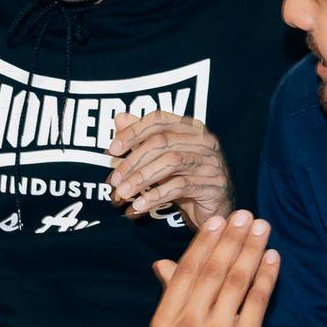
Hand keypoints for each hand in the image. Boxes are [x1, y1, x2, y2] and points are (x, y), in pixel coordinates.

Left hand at [107, 112, 232, 223]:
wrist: (215, 209)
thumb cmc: (186, 179)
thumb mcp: (161, 159)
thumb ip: (142, 138)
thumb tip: (119, 118)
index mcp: (191, 128)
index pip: (158, 120)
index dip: (133, 132)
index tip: (112, 150)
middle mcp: (204, 141)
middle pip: (161, 142)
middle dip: (133, 161)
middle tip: (114, 180)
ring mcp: (211, 162)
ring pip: (170, 163)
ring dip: (141, 179)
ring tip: (122, 194)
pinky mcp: (213, 185)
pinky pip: (179, 187)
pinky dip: (155, 196)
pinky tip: (138, 206)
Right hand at [149, 211, 280, 326]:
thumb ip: (170, 298)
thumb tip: (163, 264)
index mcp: (166, 320)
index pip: (187, 272)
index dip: (203, 243)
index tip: (218, 221)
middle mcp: (190, 324)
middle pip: (213, 271)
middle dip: (231, 239)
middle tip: (245, 214)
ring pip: (236, 282)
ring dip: (251, 251)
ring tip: (262, 228)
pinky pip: (258, 302)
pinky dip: (266, 277)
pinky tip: (273, 259)